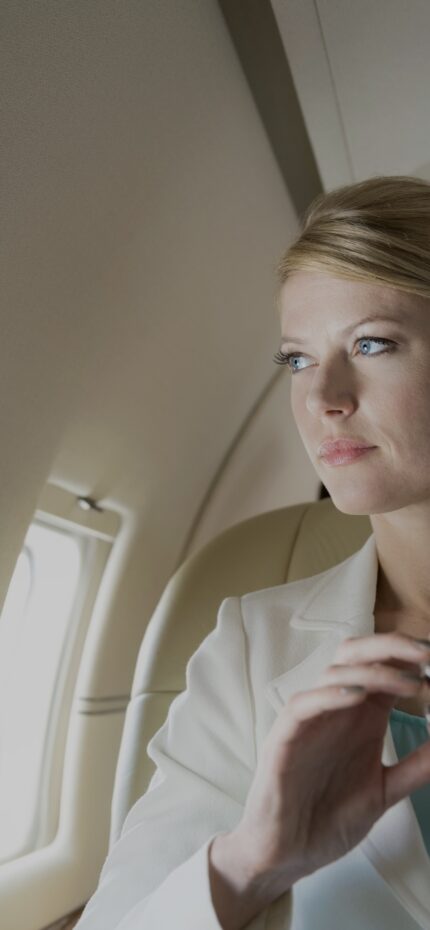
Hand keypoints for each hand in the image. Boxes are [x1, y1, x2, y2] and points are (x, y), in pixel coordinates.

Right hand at [231, 632, 429, 886]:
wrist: (288, 856)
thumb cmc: (328, 818)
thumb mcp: (385, 790)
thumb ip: (417, 766)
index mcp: (360, 716)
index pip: (384, 667)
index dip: (410, 657)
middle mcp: (335, 710)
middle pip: (357, 655)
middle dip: (392, 647)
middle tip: (427, 654)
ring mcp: (309, 721)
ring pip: (334, 674)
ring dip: (373, 672)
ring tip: (408, 683)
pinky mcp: (284, 740)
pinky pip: (302, 706)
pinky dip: (329, 695)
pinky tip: (358, 697)